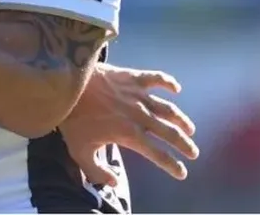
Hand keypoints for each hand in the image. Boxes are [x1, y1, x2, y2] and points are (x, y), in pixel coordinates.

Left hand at [60, 64, 198, 186]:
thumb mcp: (80, 151)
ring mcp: (138, 96)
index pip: (158, 155)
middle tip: (193, 152)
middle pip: (170, 133)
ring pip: (168, 109)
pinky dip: (168, 82)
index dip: (172, 166)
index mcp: (129, 136)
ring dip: (181, 120)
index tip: (182, 173)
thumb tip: (113, 182)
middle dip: (184, 145)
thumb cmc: (72, 118)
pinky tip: (176, 89)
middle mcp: (140, 117)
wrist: (66, 85)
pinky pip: (156, 78)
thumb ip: (96, 171)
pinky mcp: (132, 77)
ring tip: (190, 129)